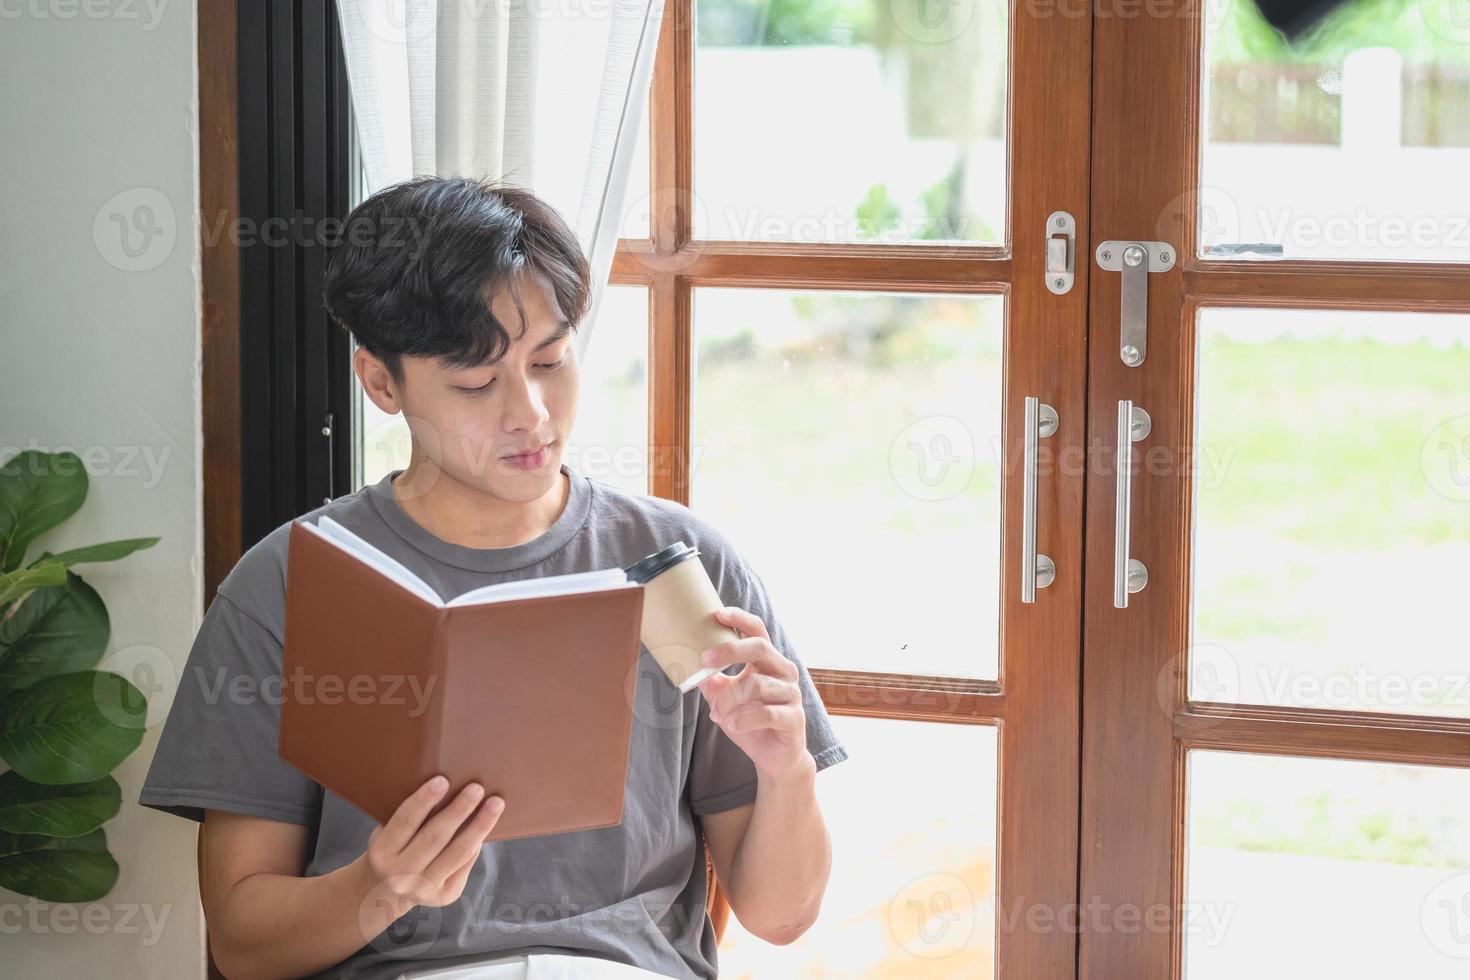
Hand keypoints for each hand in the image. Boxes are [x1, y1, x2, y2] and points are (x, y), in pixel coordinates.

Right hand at [352, 775, 504, 927]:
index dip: (424, 800)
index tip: (442, 780)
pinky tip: (487, 825)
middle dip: (458, 810)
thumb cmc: (393, 848)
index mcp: (382, 852)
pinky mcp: (443, 896)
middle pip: (435, 837)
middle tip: (476, 788)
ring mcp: (423, 888)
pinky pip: (465, 865)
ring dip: (480, 826)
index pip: (405, 821)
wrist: (385, 892)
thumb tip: (448, 784)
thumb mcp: (386, 834)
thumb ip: (408, 816)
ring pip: (457, 853)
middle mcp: (400, 874)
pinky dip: (477, 843)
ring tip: (495, 804)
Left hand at [696, 606, 812, 780]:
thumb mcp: (724, 700)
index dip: (740, 620)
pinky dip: (744, 719)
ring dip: (730, 700)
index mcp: (768, 662)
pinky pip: (766, 712)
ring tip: (718, 714)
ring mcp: (792, 694)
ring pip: (757, 684)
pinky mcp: (794, 718)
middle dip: (730, 650)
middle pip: (760, 648)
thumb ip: (711, 682)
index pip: (757, 631)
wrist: (774, 758)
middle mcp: (784, 672)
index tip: (718, 614)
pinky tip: (732, 725)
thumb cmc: (750, 722)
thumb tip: (686, 665)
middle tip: (705, 660)